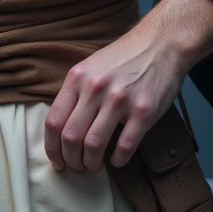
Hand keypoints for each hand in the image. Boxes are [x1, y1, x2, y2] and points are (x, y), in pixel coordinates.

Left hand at [43, 0, 212, 173]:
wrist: (161, 44)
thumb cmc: (124, 58)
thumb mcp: (90, 67)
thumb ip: (74, 93)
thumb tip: (59, 129)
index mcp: (77, 78)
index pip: (53, 121)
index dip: (51, 147)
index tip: (56, 160)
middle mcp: (95, 88)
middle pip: (71, 137)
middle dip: (71, 160)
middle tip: (77, 167)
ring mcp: (120, 100)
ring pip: (94, 145)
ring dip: (91, 163)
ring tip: (94, 165)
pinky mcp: (144, 111)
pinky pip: (125, 146)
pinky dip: (118, 160)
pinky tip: (117, 160)